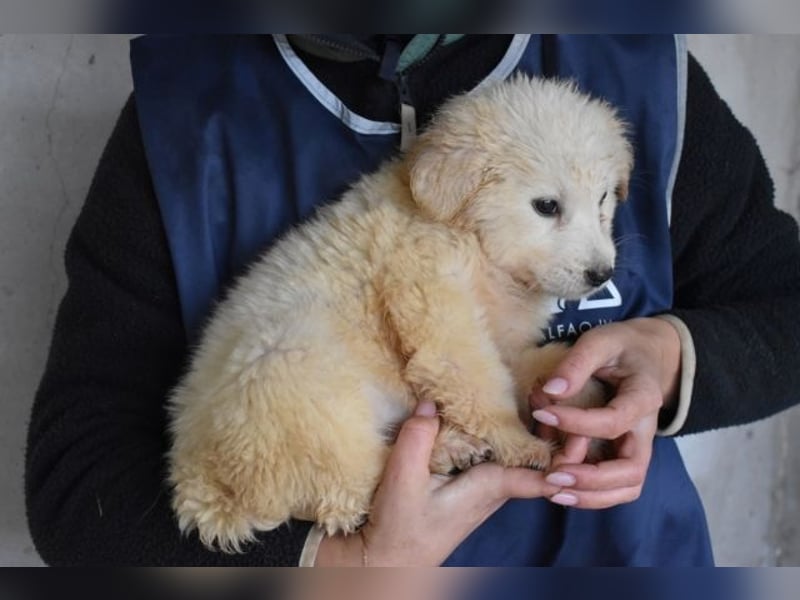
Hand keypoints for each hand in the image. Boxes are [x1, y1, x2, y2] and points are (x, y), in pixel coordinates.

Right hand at [315, 401, 559, 565]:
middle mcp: (495, 489)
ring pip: (527, 459)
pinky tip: (511, 414)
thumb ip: (417, 439)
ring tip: (540, 395)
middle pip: (541, 461)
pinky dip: (516, 436)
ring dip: (539, 432)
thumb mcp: (403, 480)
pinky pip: (507, 458)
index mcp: (487, 487)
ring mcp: (488, 489)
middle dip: (557, 432)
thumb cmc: (400, 528)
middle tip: (557, 394)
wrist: (390, 560)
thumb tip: (431, 402)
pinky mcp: (475, 485)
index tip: (580, 435)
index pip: (539, 476)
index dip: (563, 459)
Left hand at [529, 317, 680, 508]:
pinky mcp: (626, 454)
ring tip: (554, 491)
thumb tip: (551, 390)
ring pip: (628, 486)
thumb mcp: (601, 341)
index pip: (613, 421)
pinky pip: (617, 486)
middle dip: (591, 478)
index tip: (543, 411)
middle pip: (631, 469)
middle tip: (553, 475)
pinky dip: (593, 495)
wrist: (649, 354)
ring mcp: (638, 446)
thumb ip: (577, 363)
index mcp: (644, 397)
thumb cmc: (622, 346)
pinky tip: (562, 490)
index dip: (576, 422)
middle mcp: (646, 430)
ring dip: (592, 495)